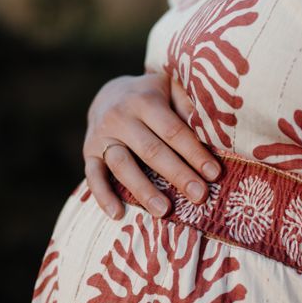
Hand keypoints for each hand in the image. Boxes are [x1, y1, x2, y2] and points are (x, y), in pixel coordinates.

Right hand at [84, 72, 220, 219]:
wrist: (109, 93)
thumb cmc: (152, 96)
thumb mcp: (171, 88)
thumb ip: (188, 105)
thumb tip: (210, 131)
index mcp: (145, 101)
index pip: (173, 131)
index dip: (194, 153)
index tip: (214, 173)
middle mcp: (120, 117)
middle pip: (151, 151)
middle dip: (177, 175)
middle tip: (199, 196)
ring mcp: (101, 136)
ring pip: (122, 166)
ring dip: (143, 191)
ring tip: (164, 212)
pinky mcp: (88, 152)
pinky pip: (93, 176)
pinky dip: (103, 196)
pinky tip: (118, 214)